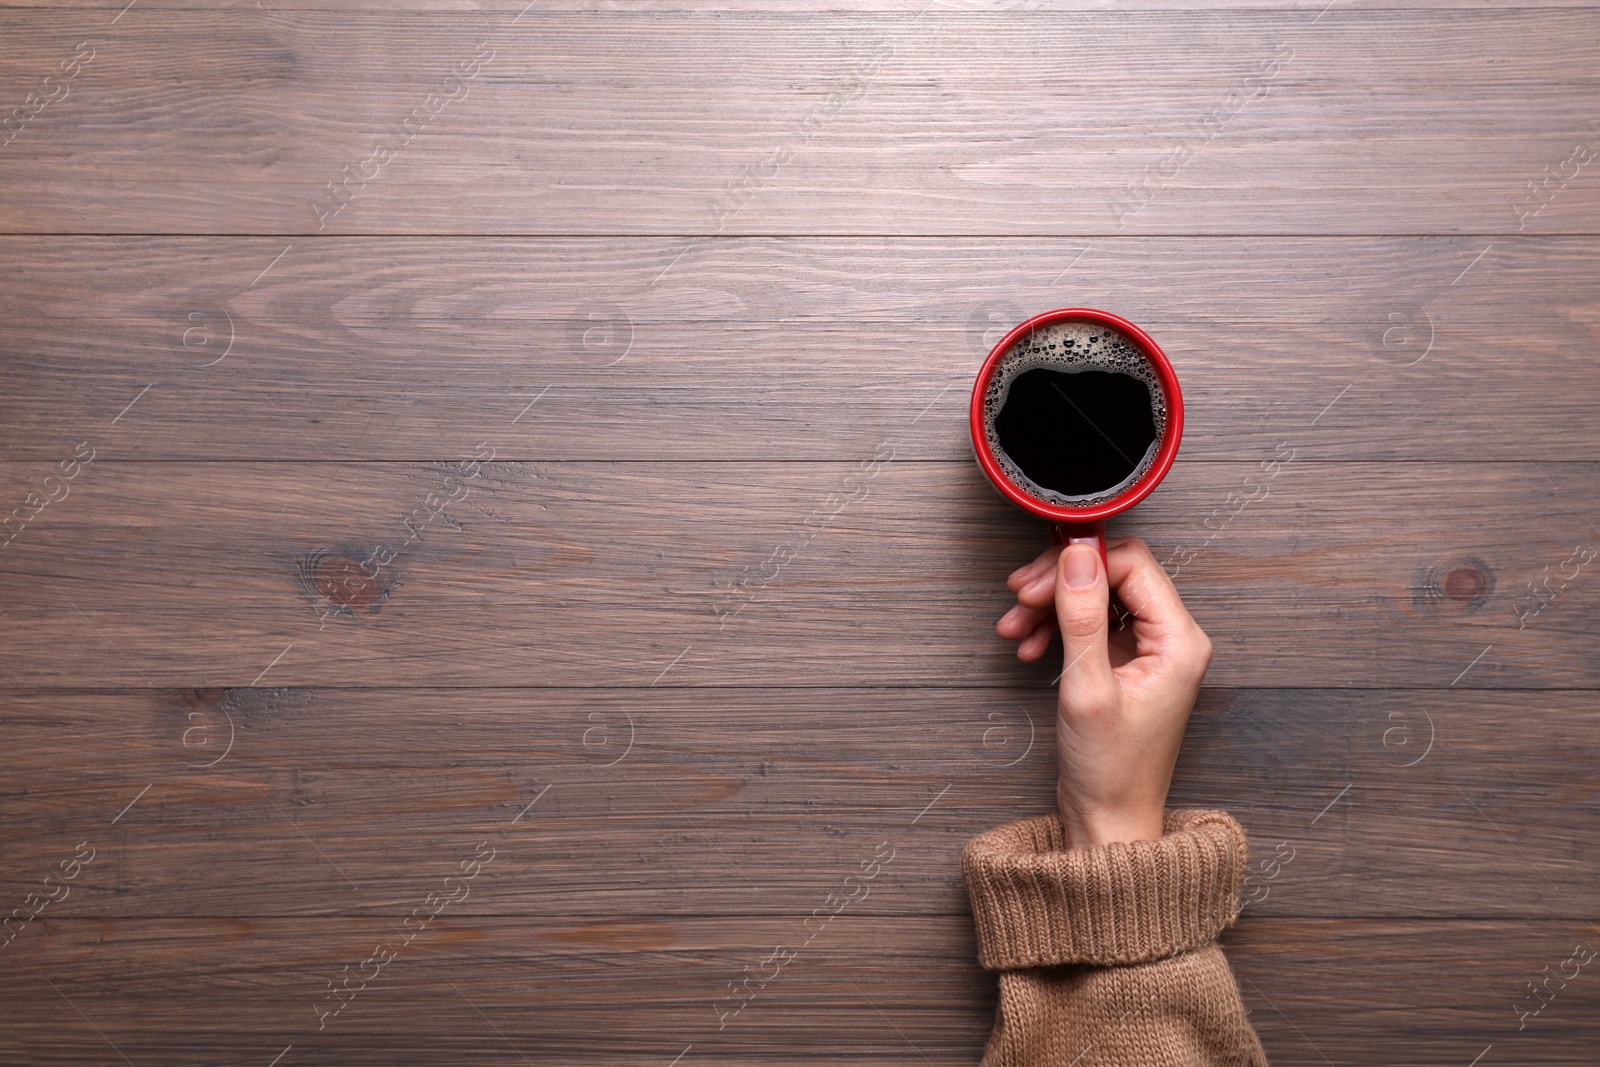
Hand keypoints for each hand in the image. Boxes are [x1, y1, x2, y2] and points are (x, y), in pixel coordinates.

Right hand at [996, 538, 1212, 847]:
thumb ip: (1081, 617)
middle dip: (1059, 584)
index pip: (1132, 566)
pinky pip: (1090, 623)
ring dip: (1050, 606)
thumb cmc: (1111, 770)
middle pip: (1112, 576)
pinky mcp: (1125, 662)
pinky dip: (1055, 627)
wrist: (1110, 819)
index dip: (1080, 564)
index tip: (1038, 579)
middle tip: (1020, 597)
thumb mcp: (1088, 689)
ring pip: (1095, 597)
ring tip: (1015, 626)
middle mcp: (1171, 640)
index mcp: (1180, 641)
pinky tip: (1029, 645)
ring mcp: (1148, 650)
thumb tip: (1076, 557)